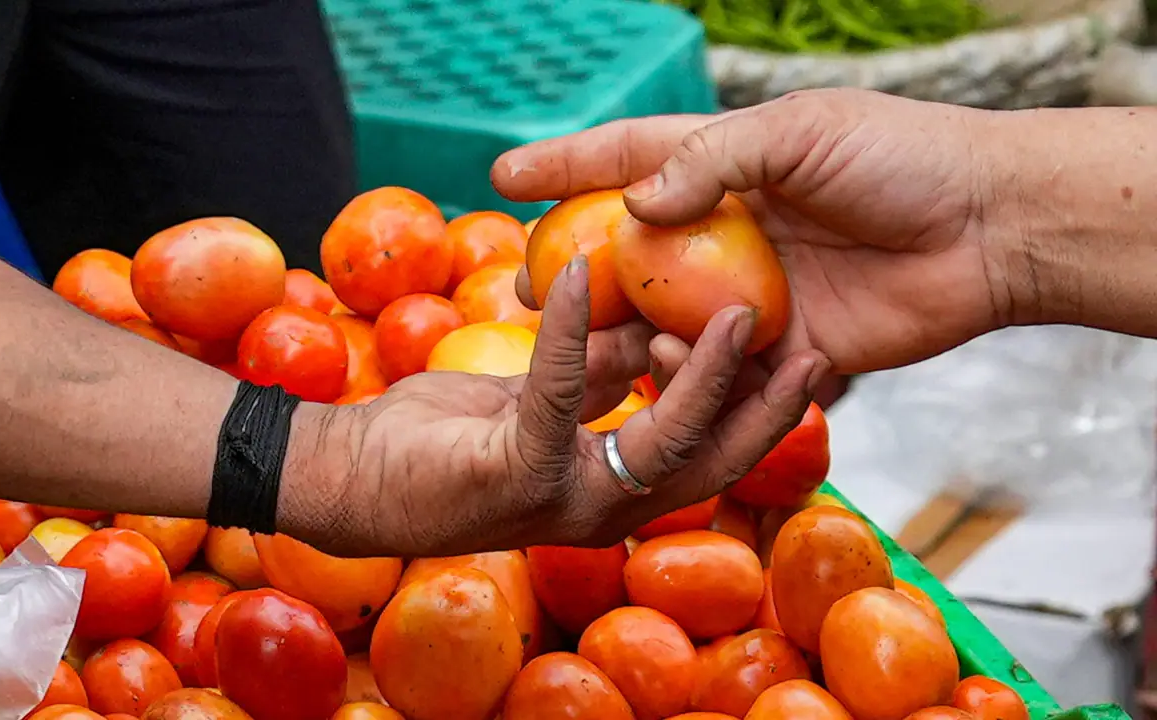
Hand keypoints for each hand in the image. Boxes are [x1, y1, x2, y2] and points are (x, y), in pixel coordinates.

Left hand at [286, 258, 827, 556]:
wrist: (350, 478)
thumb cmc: (439, 440)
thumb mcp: (535, 398)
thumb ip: (596, 375)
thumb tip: (648, 331)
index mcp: (611, 488)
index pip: (708, 456)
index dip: (761, 415)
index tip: (803, 360)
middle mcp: (600, 507)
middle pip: (710, 462)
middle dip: (767, 411)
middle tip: (815, 349)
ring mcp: (562, 498)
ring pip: (660, 439)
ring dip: (700, 374)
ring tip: (736, 311)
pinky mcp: (515, 472)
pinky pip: (560, 391)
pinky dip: (572, 329)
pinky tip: (578, 275)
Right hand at [494, 89, 1019, 374]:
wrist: (989, 229)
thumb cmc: (900, 158)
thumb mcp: (800, 131)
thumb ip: (712, 160)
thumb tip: (633, 205)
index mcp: (727, 167)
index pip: (626, 159)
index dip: (563, 165)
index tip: (502, 173)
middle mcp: (728, 233)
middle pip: (631, 254)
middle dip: (577, 274)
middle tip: (532, 294)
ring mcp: (752, 293)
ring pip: (665, 321)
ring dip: (627, 334)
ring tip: (602, 344)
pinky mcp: (785, 348)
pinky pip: (721, 369)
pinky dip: (693, 373)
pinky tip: (680, 367)